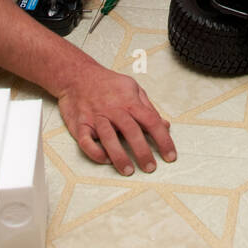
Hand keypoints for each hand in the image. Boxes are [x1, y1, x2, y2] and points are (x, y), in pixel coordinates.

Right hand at [57, 63, 176, 175]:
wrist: (77, 76)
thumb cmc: (108, 83)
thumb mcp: (133, 88)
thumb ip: (149, 108)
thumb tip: (165, 126)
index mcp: (129, 101)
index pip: (151, 121)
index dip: (163, 139)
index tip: (170, 156)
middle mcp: (114, 110)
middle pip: (131, 131)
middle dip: (142, 151)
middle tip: (150, 168)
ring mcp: (96, 117)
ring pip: (108, 138)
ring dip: (119, 156)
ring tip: (128, 171)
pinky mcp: (81, 124)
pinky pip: (86, 141)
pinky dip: (95, 152)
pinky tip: (105, 160)